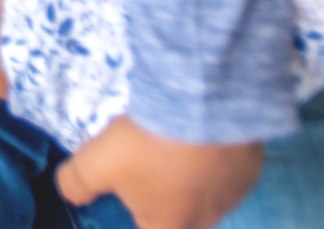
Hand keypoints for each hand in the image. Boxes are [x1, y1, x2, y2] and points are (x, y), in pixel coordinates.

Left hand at [56, 116, 264, 228]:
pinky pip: (230, 161)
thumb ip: (77, 183)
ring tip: (175, 136)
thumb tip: (70, 192)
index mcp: (168, 226)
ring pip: (207, 185)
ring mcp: (235, 192)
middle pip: (179, 209)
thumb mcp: (94, 163)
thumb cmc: (147, 145)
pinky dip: (215, 149)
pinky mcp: (253, 163)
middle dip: (164, 187)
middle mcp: (207, 218)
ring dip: (191, 166)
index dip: (139, 207)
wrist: (204, 108)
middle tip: (150, 154)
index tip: (134, 188)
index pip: (150, 226)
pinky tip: (201, 126)